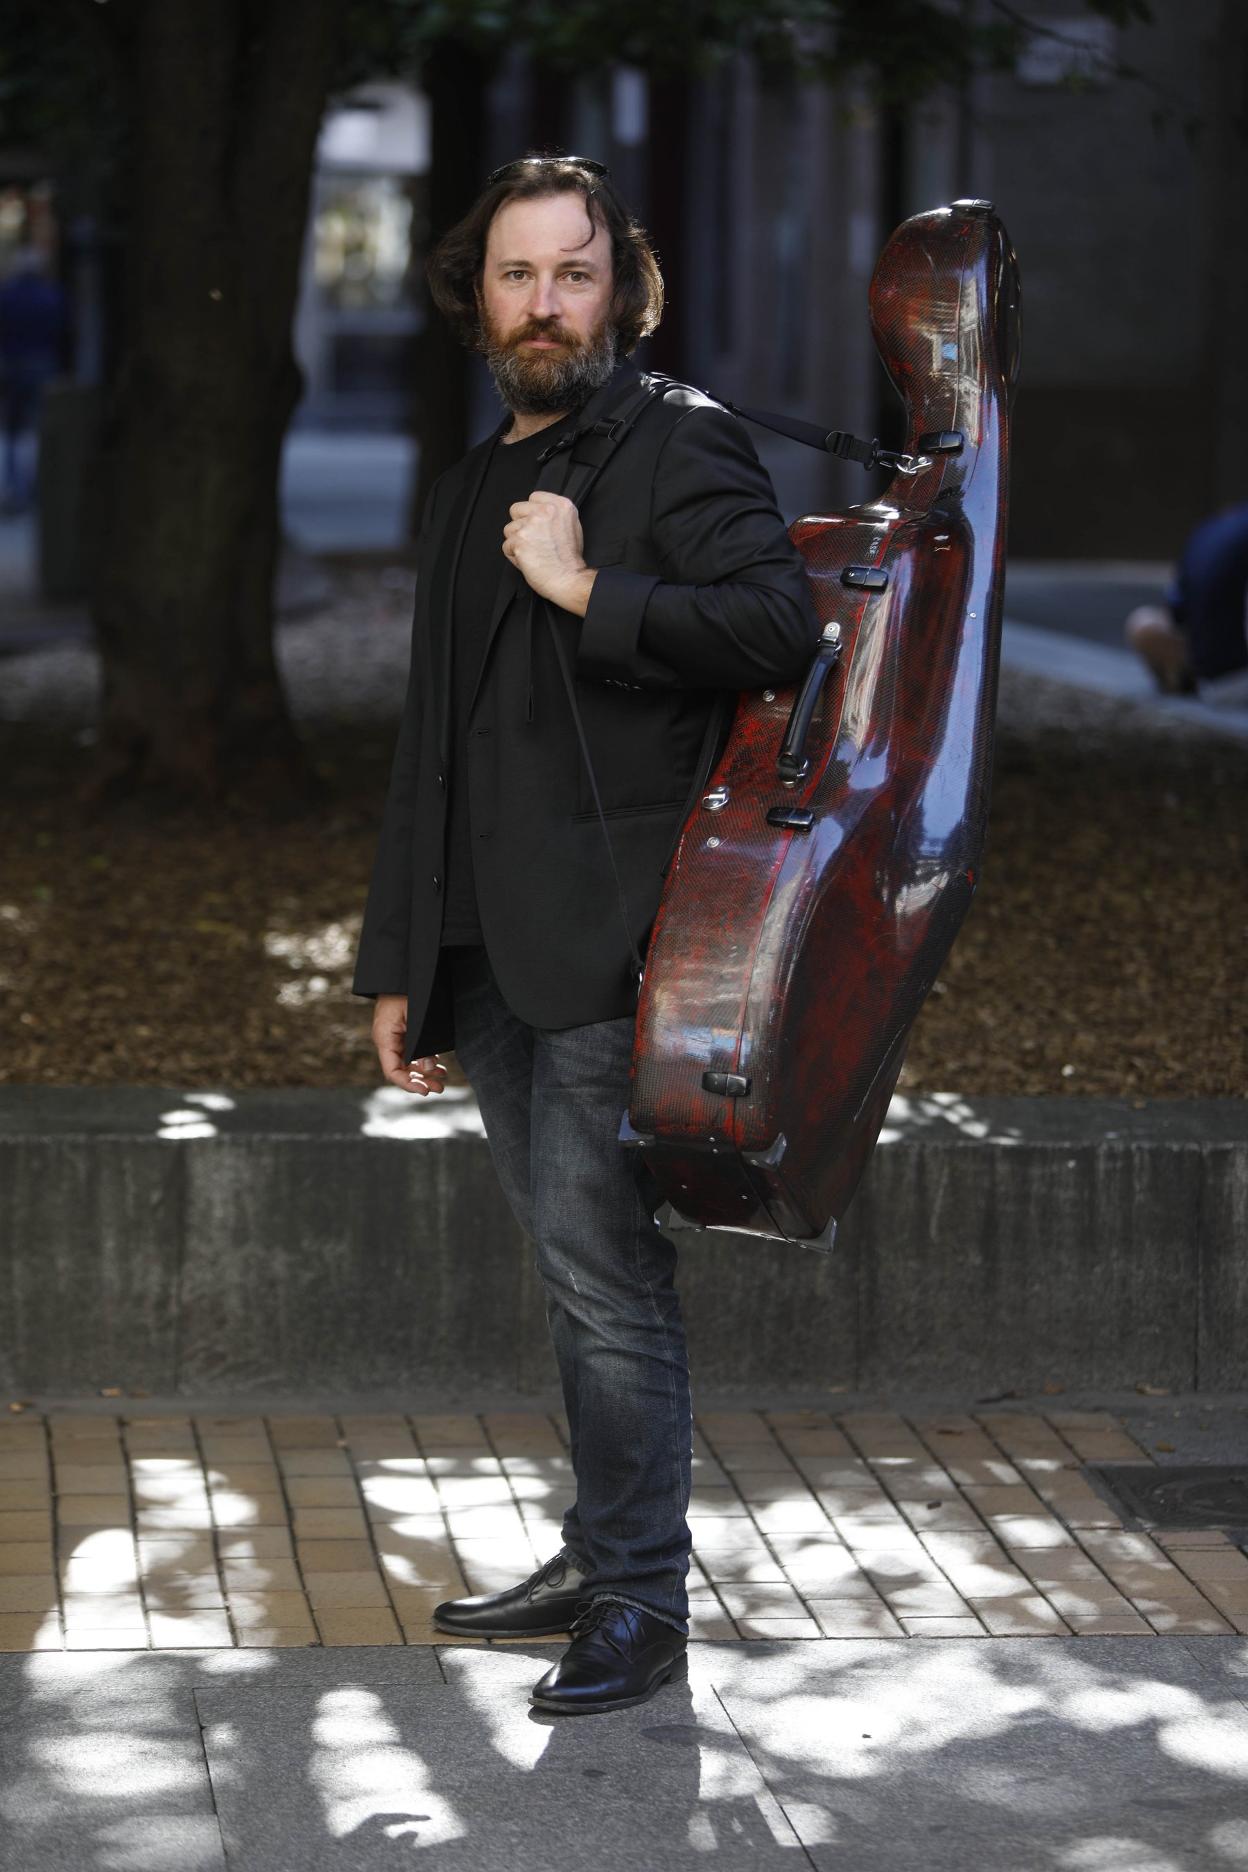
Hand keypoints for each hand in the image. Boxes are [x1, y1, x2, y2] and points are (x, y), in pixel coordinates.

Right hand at [372, 993, 446, 1095]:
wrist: (402, 972)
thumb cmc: (407, 990)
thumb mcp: (416, 1016)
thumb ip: (421, 1043)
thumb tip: (429, 1067)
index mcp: (385, 1038)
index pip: (392, 1071)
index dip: (407, 1084)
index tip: (425, 1090)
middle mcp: (387, 1040)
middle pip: (402, 1070)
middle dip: (421, 1080)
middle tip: (440, 1088)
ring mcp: (395, 1036)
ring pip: (409, 1063)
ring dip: (425, 1072)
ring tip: (442, 1079)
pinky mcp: (404, 1032)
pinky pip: (412, 1052)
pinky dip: (425, 1060)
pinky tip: (438, 1066)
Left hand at [502, 490, 597, 615]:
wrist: (569, 579)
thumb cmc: (570, 559)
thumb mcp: (572, 526)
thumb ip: (554, 515)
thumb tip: (538, 513)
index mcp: (560, 505)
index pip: (533, 497)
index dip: (531, 513)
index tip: (538, 526)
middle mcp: (545, 511)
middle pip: (516, 510)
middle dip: (520, 525)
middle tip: (534, 540)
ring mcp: (531, 525)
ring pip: (509, 529)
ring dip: (517, 543)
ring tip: (534, 553)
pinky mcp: (520, 540)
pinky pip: (507, 547)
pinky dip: (515, 557)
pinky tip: (529, 561)